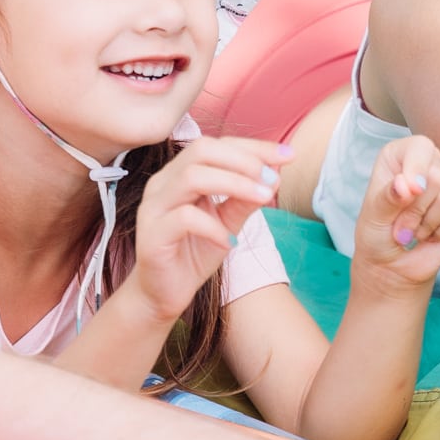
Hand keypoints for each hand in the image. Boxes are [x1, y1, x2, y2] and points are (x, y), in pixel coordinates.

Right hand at [126, 137, 286, 320]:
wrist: (164, 294)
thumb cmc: (194, 253)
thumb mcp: (228, 222)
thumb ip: (246, 198)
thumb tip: (275, 173)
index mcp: (179, 174)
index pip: (216, 145)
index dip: (253, 147)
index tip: (288, 155)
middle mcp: (163, 183)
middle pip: (201, 150)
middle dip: (244, 160)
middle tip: (273, 178)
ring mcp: (153, 207)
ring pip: (192, 177)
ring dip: (235, 184)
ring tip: (263, 199)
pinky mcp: (152, 234)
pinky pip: (184, 218)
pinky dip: (214, 227)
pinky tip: (231, 241)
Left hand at [347, 133, 439, 295]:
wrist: (392, 264)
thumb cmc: (378, 234)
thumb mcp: (373, 216)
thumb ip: (387, 197)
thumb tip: (407, 185)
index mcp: (403, 155)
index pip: (421, 147)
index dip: (417, 169)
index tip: (408, 193)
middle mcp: (432, 163)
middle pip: (436, 178)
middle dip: (415, 210)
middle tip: (402, 224)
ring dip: (428, 225)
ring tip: (416, 229)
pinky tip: (434, 234)